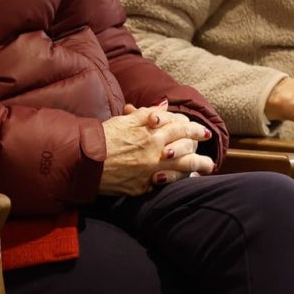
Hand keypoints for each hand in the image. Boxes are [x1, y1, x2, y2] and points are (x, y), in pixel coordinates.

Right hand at [98, 101, 215, 196]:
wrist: (85, 162)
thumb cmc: (102, 138)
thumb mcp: (124, 121)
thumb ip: (145, 113)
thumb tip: (163, 107)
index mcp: (150, 134)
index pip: (179, 127)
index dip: (193, 127)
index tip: (203, 131)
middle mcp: (154, 152)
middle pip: (185, 147)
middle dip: (199, 145)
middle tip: (208, 144)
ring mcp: (150, 171)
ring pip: (182, 168)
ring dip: (197, 165)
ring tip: (209, 166)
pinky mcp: (143, 186)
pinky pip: (167, 184)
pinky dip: (179, 181)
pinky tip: (187, 180)